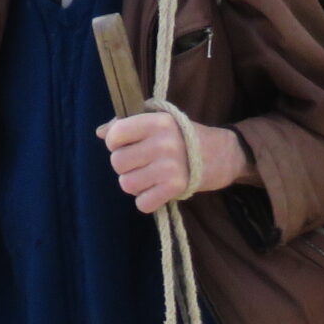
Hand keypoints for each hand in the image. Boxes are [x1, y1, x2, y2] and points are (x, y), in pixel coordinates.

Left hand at [99, 113, 255, 214]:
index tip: (127, 145)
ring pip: (127, 184)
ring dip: (135, 184)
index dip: (115, 143)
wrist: (223, 154)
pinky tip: (157, 191)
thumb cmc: (185, 136)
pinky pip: (142, 203)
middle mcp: (163, 142)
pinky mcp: (176, 187)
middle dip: (125, 166)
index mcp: (157, 121)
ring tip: (150, 178)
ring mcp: (170, 166)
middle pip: (117, 162)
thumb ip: (129, 124)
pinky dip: (147, 201)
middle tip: (141, 164)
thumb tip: (100, 132)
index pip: (116, 135)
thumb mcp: (160, 120)